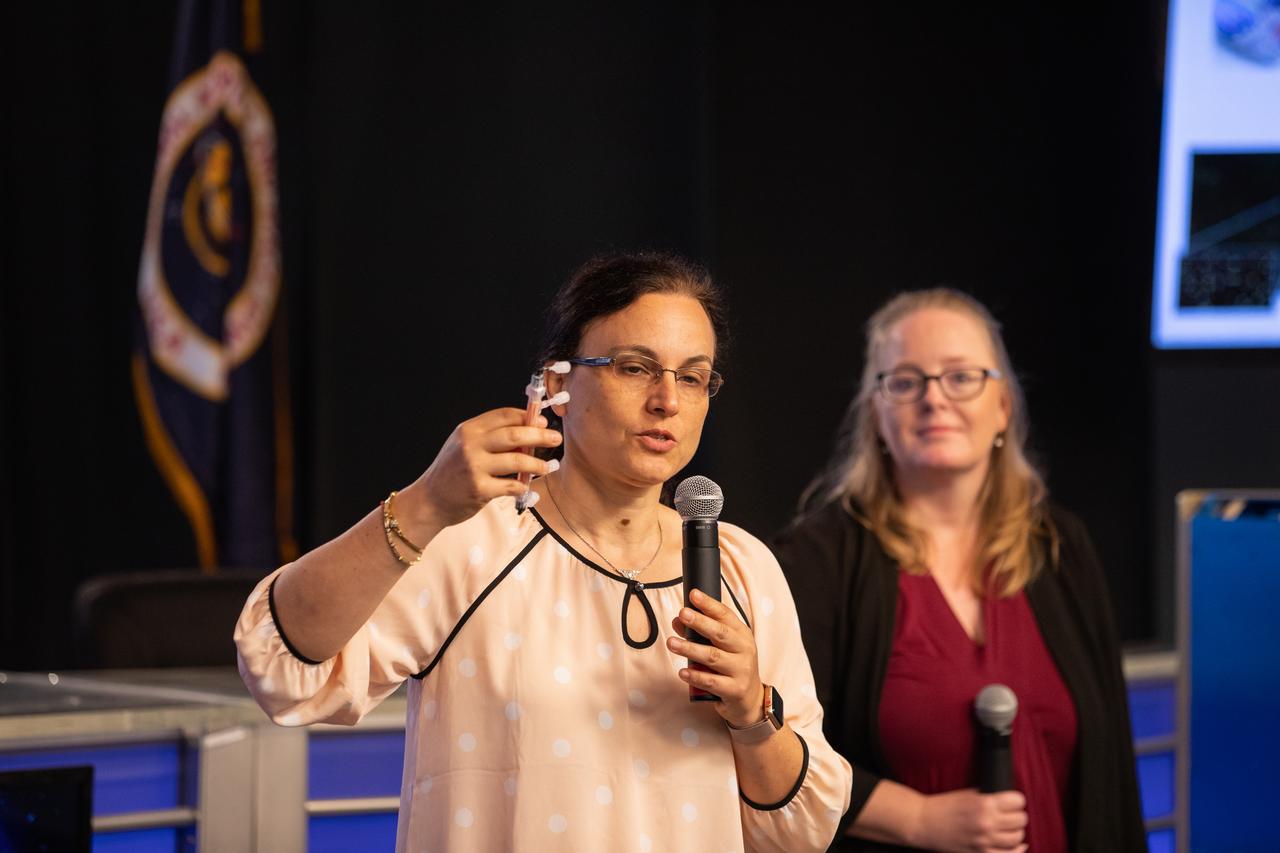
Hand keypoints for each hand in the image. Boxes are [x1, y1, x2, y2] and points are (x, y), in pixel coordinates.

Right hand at [403, 407, 561, 529]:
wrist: (429, 500)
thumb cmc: (451, 471)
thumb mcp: (463, 445)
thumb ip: (489, 436)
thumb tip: (527, 430)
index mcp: (468, 430)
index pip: (504, 415)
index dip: (527, 417)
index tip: (543, 422)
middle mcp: (471, 445)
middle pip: (514, 435)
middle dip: (540, 436)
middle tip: (556, 438)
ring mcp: (475, 468)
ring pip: (517, 461)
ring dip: (537, 464)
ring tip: (548, 466)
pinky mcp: (479, 490)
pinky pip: (511, 486)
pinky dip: (523, 486)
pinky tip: (527, 485)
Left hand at [666, 588, 765, 728]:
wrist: (750, 698)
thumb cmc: (732, 665)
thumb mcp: (720, 646)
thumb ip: (699, 633)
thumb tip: (677, 620)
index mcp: (741, 634)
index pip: (725, 615)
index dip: (709, 604)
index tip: (693, 594)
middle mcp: (744, 649)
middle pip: (720, 633)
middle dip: (700, 622)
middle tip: (682, 613)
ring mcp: (741, 670)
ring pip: (713, 657)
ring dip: (690, 649)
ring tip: (672, 642)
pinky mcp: (734, 689)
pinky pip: (712, 682)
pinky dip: (696, 676)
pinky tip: (682, 671)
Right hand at [914, 788, 1027, 852]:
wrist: (924, 822)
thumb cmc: (944, 806)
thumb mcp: (968, 795)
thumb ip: (989, 798)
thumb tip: (1010, 803)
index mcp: (984, 803)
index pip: (1018, 801)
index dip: (1016, 800)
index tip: (1013, 802)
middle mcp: (987, 822)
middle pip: (1021, 820)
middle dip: (1017, 815)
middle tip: (1011, 814)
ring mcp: (984, 840)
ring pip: (1017, 838)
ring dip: (1016, 832)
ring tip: (1008, 828)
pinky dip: (1016, 850)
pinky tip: (1017, 845)